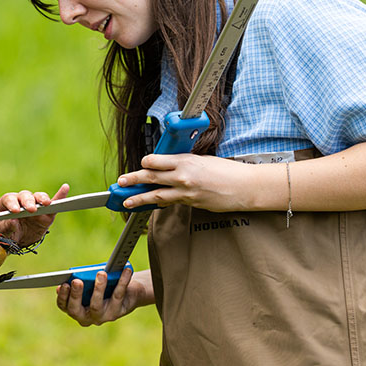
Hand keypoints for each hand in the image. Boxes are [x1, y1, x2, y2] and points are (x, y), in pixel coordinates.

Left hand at [0, 184, 69, 246]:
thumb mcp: (1, 231)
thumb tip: (12, 222)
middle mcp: (22, 201)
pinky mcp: (46, 214)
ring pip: (39, 198)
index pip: (10, 199)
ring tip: (46, 204)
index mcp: (8, 203)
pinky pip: (53, 204)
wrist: (12, 237)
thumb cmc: (3, 231)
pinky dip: (60, 196)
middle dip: (29, 202)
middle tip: (31, 209)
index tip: (15, 211)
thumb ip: (6, 227)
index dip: (12, 204)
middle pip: (26, 196)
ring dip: (43, 199)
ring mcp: (35, 206)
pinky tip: (65, 188)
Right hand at [56, 268, 140, 325]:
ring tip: (101, 274)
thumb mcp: (91, 282)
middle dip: (75, 295)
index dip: (62, 296)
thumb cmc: (104, 285)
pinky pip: (117, 296)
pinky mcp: (116, 312)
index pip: (64, 306)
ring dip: (98, 288)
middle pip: (76, 310)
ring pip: (96, 305)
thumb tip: (81, 274)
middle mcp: (86, 317)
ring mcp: (101, 317)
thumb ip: (84, 280)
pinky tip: (125, 270)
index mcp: (75, 308)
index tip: (63, 284)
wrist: (128, 293)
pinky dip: (122, 281)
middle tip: (77, 281)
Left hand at [116, 153, 255, 211]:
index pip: (157, 160)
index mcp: (185, 160)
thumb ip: (185, 164)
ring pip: (156, 195)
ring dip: (139, 198)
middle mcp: (183, 175)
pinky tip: (150, 205)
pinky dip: (159, 203)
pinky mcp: (191, 203)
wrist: (244, 187)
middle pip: (151, 177)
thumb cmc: (227, 171)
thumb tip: (171, 167)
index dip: (145, 163)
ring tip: (127, 201)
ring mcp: (186, 191)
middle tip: (120, 182)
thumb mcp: (203, 160)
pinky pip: (171, 203)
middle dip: (133, 180)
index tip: (139, 164)